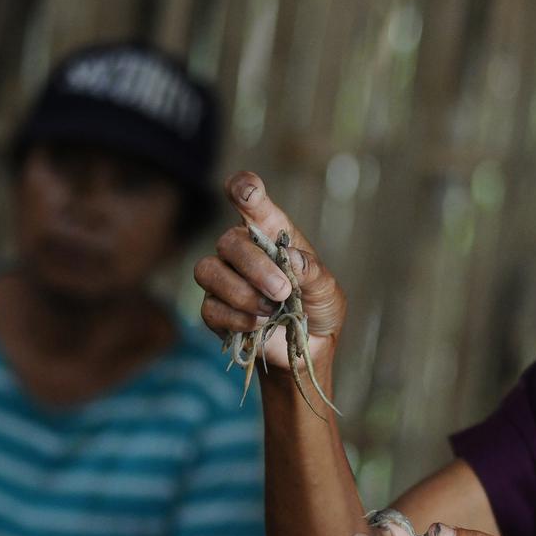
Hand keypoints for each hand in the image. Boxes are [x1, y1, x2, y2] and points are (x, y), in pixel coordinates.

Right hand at [193, 172, 345, 367]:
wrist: (309, 346)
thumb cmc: (317, 306)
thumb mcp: (326, 288)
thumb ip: (312, 272)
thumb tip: (290, 259)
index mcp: (271, 233)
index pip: (250, 201)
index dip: (244, 189)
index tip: (247, 190)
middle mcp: (242, 250)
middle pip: (229, 242)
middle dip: (255, 268)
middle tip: (282, 291)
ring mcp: (224, 278)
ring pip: (209, 271)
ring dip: (243, 294)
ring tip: (271, 309)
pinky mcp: (214, 309)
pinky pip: (211, 308)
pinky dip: (237, 318)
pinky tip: (259, 325)